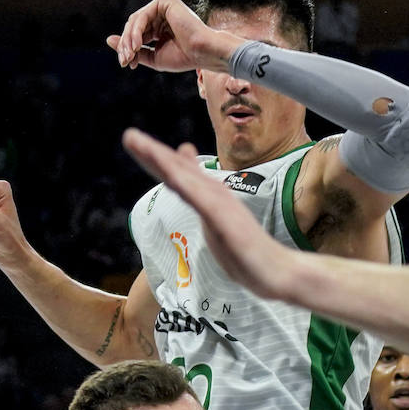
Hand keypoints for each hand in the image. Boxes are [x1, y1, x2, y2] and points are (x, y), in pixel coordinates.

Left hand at [107, 0, 233, 73]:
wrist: (203, 53)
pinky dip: (136, 31)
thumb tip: (109, 40)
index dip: (128, 48)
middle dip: (126, 44)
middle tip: (125, 61)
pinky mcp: (165, 0)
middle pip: (133, 25)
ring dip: (129, 39)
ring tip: (130, 55)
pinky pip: (143, 15)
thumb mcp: (154, 57)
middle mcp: (161, 12)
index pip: (136, 33)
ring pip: (135, 20)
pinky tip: (136, 45)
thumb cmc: (184, 57)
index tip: (127, 64)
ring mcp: (163, 4)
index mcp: (160, 25)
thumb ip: (133, 49)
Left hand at [122, 131, 295, 301]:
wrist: (278, 273)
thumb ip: (208, 212)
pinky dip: (187, 183)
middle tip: (130, 136)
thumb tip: (198, 201)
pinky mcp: (226, 220)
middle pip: (179, 172)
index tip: (139, 143)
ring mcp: (221, 207)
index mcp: (210, 201)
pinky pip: (203, 200)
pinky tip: (171, 173)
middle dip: (154, 154)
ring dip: (162, 160)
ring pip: (186, 179)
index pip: (181, 177)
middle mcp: (215, 197)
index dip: (159, 160)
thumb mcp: (221, 229)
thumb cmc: (250, 255)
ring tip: (139, 144)